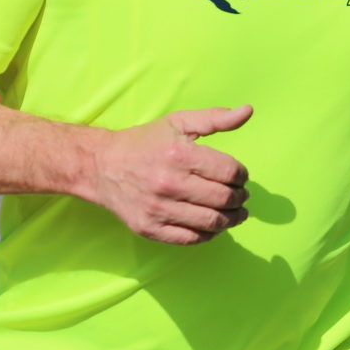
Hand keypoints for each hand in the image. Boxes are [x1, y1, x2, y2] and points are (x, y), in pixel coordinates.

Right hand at [90, 104, 252, 244]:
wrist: (101, 166)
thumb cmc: (144, 142)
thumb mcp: (178, 122)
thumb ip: (215, 118)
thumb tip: (248, 111)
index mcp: (180, 155)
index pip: (229, 172)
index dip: (241, 175)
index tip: (239, 176)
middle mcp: (170, 184)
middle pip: (224, 199)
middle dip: (240, 198)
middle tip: (241, 195)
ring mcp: (159, 209)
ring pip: (211, 222)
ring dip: (231, 219)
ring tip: (236, 213)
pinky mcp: (150, 229)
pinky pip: (191, 238)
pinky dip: (209, 234)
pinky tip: (213, 225)